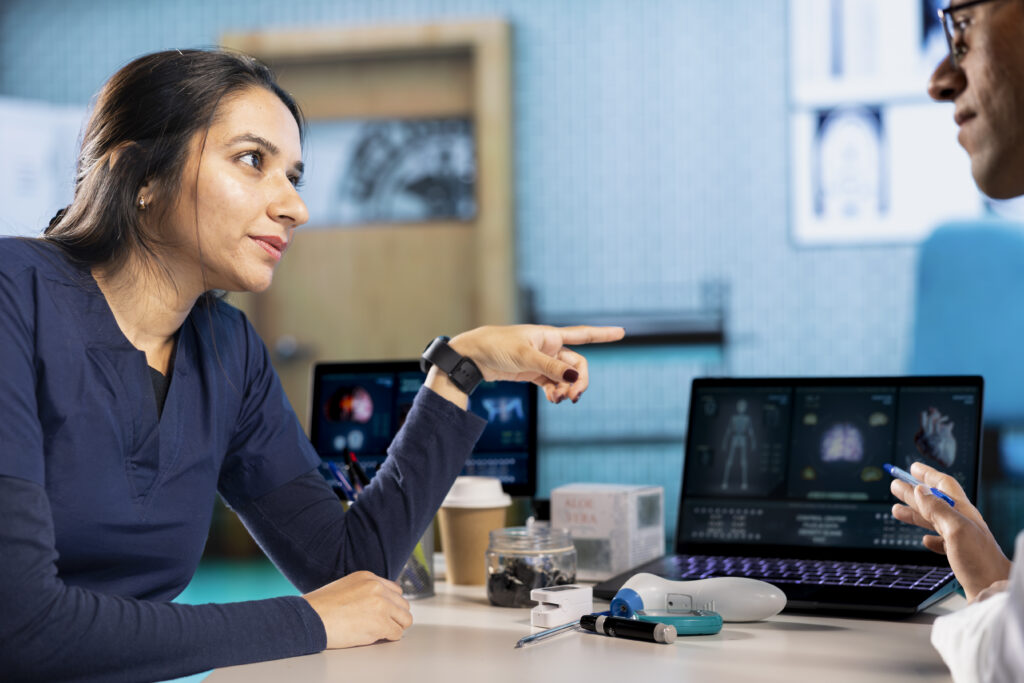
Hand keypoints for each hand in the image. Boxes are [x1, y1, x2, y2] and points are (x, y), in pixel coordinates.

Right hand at [302, 571, 411, 648]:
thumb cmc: (320, 608)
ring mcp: (381, 604)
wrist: (309, 618)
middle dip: (395, 616)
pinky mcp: (380, 622)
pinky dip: (389, 638)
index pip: (395, 590)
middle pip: (403, 604)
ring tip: (382, 632)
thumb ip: (364, 591)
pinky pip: (397, 633)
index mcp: (368, 577)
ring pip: (405, 619)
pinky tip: (377, 637)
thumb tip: (376, 605)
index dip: (391, 604)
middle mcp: (377, 587)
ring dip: (395, 627)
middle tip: (385, 625)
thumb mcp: (345, 587)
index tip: (386, 613)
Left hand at [447, 324, 624, 403]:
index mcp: (551, 336)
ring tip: (559, 400)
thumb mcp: (525, 357)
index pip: (583, 334)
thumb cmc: (498, 347)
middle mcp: (550, 347)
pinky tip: (554, 400)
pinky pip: (553, 384)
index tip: (622, 332)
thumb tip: (575, 376)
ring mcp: (542, 361)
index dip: (603, 334)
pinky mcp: (533, 373)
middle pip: (577, 365)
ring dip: (567, 389)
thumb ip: (551, 368)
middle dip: (579, 380)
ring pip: (566, 377)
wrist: (474, 356)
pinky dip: (556, 393)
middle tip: (574, 396)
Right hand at [889, 462, 1010, 600]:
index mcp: (963, 512)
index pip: (943, 485)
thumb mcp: (956, 529)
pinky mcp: (959, 556)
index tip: (911, 468)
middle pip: (934, 502)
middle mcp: (962, 523)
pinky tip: (924, 540)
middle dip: (913, 493)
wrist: (994, 591)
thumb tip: (920, 490)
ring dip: (915, 514)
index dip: (927, 474)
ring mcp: (961, 539)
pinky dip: (929, 538)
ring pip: (933, 521)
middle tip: (896, 487)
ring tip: (897, 511)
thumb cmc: (980, 561)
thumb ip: (937, 509)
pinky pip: (940, 542)